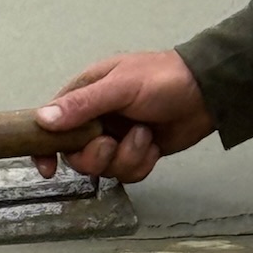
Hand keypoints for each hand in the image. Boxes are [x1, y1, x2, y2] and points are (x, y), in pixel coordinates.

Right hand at [33, 51, 214, 183]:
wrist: (208, 92)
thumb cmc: (163, 79)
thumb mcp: (120, 87)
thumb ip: (83, 104)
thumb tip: (43, 119)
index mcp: (85, 95)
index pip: (51, 124)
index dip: (46, 147)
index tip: (48, 167)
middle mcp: (96, 119)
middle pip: (76, 155)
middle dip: (96, 156)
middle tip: (112, 144)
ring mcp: (117, 138)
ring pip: (104, 168)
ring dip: (126, 157)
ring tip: (145, 136)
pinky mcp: (137, 153)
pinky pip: (127, 173)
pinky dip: (142, 162)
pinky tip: (154, 145)